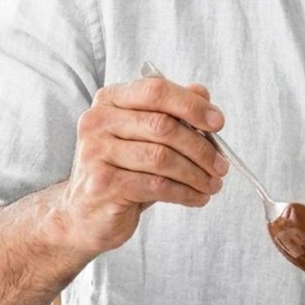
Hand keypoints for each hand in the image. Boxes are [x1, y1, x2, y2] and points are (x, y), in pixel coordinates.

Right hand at [57, 74, 227, 256]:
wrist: (83, 214)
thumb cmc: (121, 171)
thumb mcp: (145, 137)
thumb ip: (171, 112)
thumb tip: (203, 92)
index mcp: (110, 100)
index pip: (155, 90)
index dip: (191, 105)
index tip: (218, 123)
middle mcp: (98, 121)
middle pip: (163, 126)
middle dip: (201, 147)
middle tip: (221, 165)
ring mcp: (97, 153)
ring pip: (162, 158)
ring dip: (196, 174)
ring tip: (212, 184)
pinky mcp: (103, 184)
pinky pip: (157, 185)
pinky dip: (185, 192)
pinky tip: (197, 198)